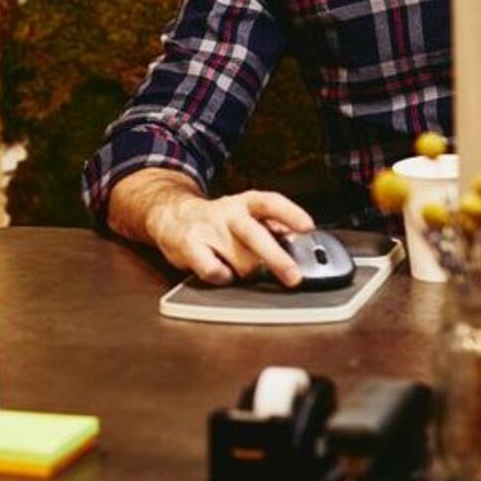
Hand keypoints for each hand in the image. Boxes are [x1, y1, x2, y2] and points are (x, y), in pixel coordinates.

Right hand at [149, 189, 314, 287]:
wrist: (172, 215)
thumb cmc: (219, 221)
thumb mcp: (246, 214)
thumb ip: (271, 226)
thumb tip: (296, 240)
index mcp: (246, 203)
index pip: (271, 202)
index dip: (291, 214)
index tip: (308, 227)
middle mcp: (229, 213)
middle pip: (255, 235)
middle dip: (277, 259)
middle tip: (293, 278)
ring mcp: (209, 228)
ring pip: (239, 262)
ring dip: (246, 272)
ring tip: (239, 265)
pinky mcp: (190, 245)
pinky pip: (215, 271)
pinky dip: (223, 277)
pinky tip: (221, 271)